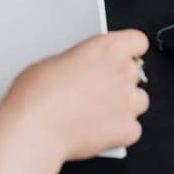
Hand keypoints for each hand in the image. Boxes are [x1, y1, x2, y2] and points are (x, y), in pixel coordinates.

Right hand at [0, 29, 148, 173]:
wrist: (34, 127)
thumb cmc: (37, 92)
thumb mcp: (58, 59)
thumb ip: (84, 61)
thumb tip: (86, 70)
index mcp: (107, 47)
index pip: (138, 41)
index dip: (130, 50)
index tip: (123, 56)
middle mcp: (122, 72)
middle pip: (136, 73)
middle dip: (121, 80)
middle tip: (99, 89)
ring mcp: (127, 102)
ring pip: (140, 101)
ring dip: (125, 106)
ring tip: (101, 111)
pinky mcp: (126, 130)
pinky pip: (134, 129)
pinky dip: (121, 132)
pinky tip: (100, 130)